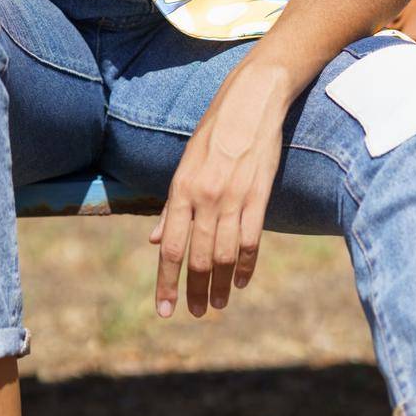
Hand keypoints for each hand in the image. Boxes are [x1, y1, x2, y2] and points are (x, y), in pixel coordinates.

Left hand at [148, 52, 293, 316]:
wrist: (251, 102)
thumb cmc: (213, 131)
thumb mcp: (185, 164)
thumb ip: (171, 206)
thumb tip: (156, 240)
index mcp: (181, 189)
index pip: (171, 247)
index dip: (166, 281)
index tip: (164, 309)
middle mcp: (205, 197)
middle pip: (197, 257)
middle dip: (193, 290)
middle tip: (194, 313)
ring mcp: (234, 198)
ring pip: (223, 254)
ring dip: (219, 284)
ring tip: (216, 305)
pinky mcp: (259, 196)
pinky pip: (250, 240)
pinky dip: (245, 265)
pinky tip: (240, 281)